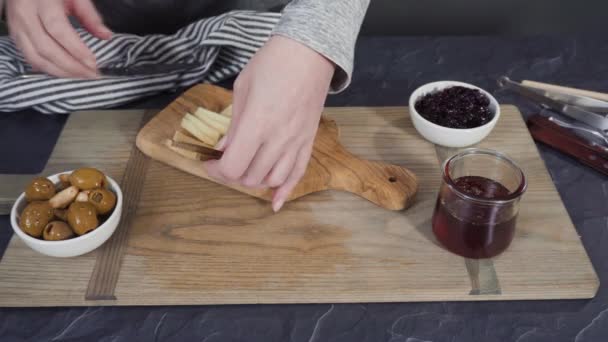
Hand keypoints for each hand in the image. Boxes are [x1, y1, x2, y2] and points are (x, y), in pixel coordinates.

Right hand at [6, 0, 111, 77]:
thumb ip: (90, 15)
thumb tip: (106, 35)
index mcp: (41, 1)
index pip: (58, 30)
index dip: (76, 50)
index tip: (93, 63)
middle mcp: (24, 14)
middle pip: (46, 48)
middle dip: (71, 66)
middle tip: (91, 74)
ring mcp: (16, 27)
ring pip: (36, 58)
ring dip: (61, 72)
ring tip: (81, 76)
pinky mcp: (15, 36)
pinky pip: (29, 58)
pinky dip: (48, 69)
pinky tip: (65, 72)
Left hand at [205, 35, 334, 211]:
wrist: (310, 52)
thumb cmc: (273, 63)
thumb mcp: (243, 88)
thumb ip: (234, 123)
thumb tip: (224, 147)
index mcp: (257, 123)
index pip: (233, 166)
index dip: (216, 170)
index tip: (209, 161)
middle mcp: (278, 138)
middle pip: (251, 177)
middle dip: (232, 174)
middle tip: (225, 162)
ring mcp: (296, 142)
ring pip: (272, 180)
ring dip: (255, 180)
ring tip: (246, 168)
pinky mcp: (308, 141)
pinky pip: (298, 174)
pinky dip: (285, 191)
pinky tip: (275, 202)